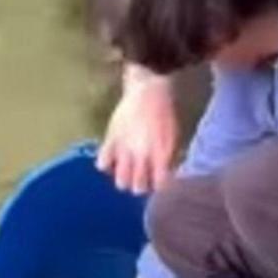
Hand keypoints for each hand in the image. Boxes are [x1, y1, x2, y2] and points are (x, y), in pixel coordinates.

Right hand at [97, 64, 177, 194]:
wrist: (148, 89)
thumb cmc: (165, 112)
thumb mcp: (175, 136)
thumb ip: (169, 157)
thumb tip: (166, 174)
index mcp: (160, 155)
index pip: (159, 185)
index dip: (158, 186)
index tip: (158, 182)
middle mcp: (141, 156)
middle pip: (138, 187)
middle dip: (141, 187)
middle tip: (142, 179)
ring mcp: (124, 149)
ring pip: (120, 180)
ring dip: (124, 179)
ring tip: (127, 172)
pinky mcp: (110, 140)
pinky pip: (103, 164)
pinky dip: (107, 166)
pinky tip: (112, 160)